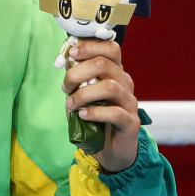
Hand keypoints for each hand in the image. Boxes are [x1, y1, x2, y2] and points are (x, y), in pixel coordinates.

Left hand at [61, 39, 139, 172]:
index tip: (71, 53)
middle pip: (104, 64)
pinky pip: (115, 113)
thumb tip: (63, 60)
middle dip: (78, 72)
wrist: (109, 149)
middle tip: (65, 86)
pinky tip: (82, 115)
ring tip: (70, 104)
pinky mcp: (131, 122)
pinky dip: (95, 112)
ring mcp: (130, 102)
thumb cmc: (93, 117)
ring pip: (110, 87)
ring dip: (84, 94)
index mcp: (115, 72)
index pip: (111, 48)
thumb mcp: (81, 94)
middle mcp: (125, 83)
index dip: (90, 46)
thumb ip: (76, 78)